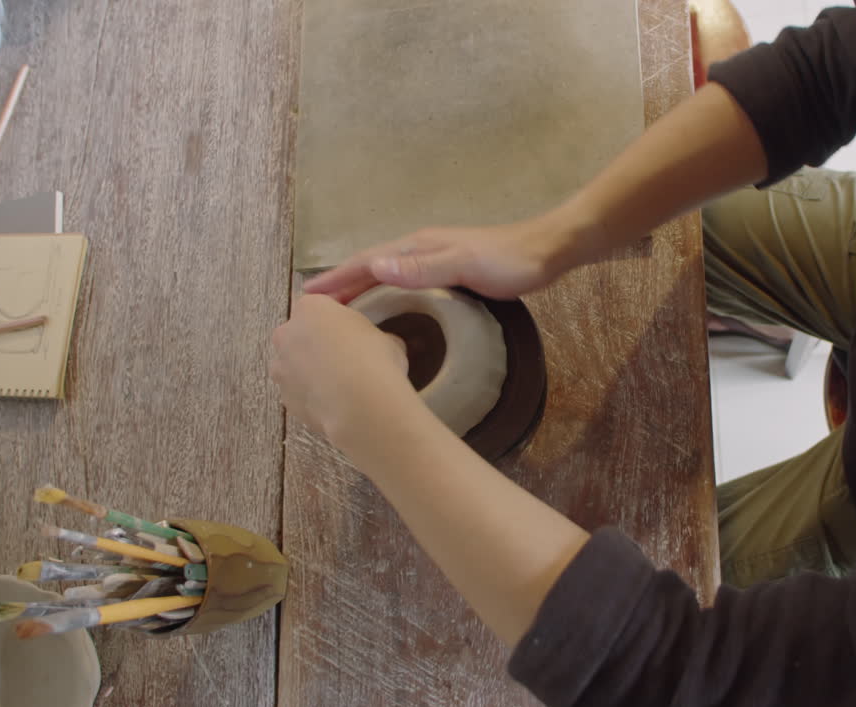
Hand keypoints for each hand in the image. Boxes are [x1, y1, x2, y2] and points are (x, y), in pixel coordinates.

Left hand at [270, 294, 415, 441]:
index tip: (353, 332)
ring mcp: (280, 368)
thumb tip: (381, 347)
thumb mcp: (388, 339)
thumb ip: (374, 337)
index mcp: (311, 308)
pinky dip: (310, 396)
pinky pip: (297, 392)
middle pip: (299, 334)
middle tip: (344, 358)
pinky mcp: (284, 398)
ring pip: (292, 365)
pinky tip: (333, 404)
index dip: (336, 320)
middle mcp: (287, 333)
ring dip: (309, 371)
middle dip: (316, 344)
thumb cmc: (375, 359)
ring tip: (338, 386)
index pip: (319, 306)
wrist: (360, 405)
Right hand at [303, 208, 598, 303]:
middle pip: (370, 267)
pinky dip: (386, 293)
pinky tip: (389, 310)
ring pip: (386, 274)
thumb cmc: (510, 260)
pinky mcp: (450, 271)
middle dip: (340, 285)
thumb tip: (374, 268)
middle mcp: (421, 250)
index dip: (336, 280)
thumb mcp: (463, 265)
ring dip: (360, 289)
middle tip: (312, 308)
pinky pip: (405, 283)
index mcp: (417, 246)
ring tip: (340, 311)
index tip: (308, 296)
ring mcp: (435, 259)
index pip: (366, 263)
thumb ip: (422, 268)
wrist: (547, 251)